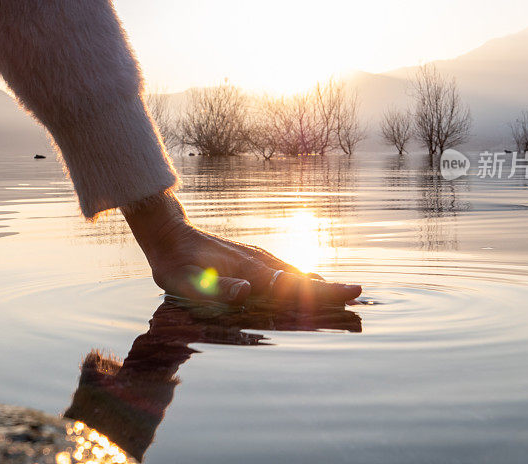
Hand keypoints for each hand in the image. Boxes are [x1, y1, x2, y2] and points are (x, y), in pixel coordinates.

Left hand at [122, 191, 361, 305]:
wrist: (168, 233)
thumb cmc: (175, 263)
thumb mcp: (185, 280)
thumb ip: (215, 288)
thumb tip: (246, 290)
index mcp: (248, 270)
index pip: (292, 284)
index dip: (321, 290)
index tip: (350, 290)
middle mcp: (257, 263)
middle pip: (300, 278)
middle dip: (329, 288)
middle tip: (358, 294)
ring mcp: (255, 259)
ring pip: (293, 273)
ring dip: (318, 283)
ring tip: (341, 291)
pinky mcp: (250, 259)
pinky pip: (282, 270)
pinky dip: (301, 278)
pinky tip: (308, 282)